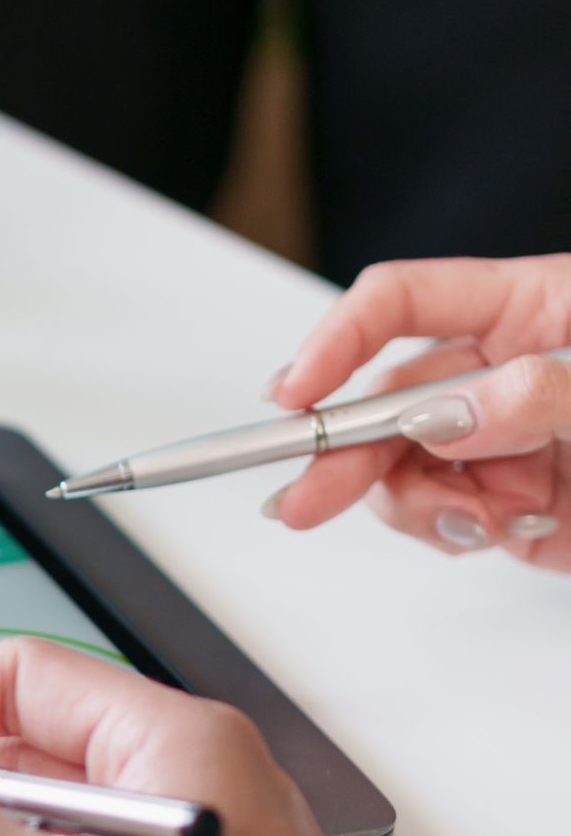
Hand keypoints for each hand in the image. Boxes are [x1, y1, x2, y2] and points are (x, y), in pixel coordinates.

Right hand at [263, 255, 570, 569]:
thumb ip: (541, 395)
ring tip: (479, 521)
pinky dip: (463, 531)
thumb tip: (449, 413)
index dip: (337, 340)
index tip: (295, 394)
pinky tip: (510, 527)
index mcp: (533, 307)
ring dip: (420, 505)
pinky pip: (454, 519)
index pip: (403, 303)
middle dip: (344, 452)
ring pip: (409, 470)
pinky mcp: (525, 507)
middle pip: (389, 398)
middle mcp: (510, 371)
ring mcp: (513, 441)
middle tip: (302, 500)